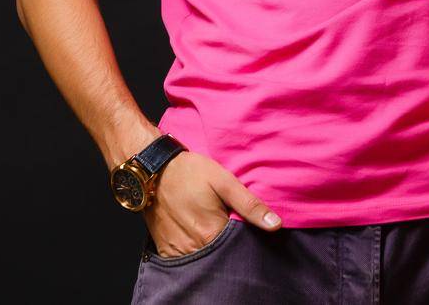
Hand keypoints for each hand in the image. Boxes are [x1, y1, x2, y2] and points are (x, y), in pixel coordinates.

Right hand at [143, 151, 281, 256]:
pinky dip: (194, 250)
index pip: (239, 250)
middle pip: (221, 256)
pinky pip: (185, 258)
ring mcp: (178, 250)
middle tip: (226, 222)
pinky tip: (197, 233)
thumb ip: (250, 205)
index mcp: (212, 233)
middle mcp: (195, 247)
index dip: (246, 241)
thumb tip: (275, 225)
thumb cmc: (189, 172)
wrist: (153, 170)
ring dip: (211, 248)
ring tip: (212, 228)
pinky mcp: (166, 249)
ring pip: (203, 258)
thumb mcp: (224, 182)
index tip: (247, 229)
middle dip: (229, 246)